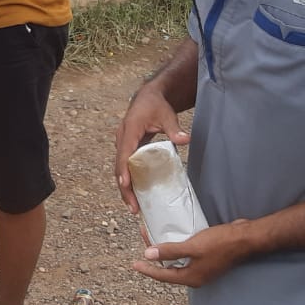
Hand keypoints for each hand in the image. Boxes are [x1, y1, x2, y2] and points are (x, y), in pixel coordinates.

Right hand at [114, 85, 190, 213]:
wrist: (147, 97)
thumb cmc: (156, 105)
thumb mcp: (166, 114)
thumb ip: (174, 128)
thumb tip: (186, 139)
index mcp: (129, 130)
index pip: (124, 153)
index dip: (124, 170)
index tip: (126, 185)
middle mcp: (122, 139)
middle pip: (119, 166)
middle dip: (124, 188)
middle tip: (133, 207)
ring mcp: (123, 144)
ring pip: (120, 169)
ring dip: (125, 187)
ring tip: (134, 206)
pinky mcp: (127, 148)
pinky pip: (125, 166)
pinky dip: (128, 180)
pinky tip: (136, 194)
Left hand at [131, 220, 254, 287]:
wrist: (245, 238)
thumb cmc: (220, 243)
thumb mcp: (193, 247)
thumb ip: (171, 251)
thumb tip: (148, 255)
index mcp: (191, 277)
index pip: (164, 275)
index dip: (148, 270)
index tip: (133, 265)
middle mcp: (196, 275)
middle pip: (169, 269)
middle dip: (155, 257)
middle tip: (143, 242)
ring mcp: (202, 266)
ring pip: (177, 261)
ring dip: (165, 250)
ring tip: (154, 237)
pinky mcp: (207, 256)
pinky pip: (186, 254)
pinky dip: (177, 246)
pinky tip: (173, 235)